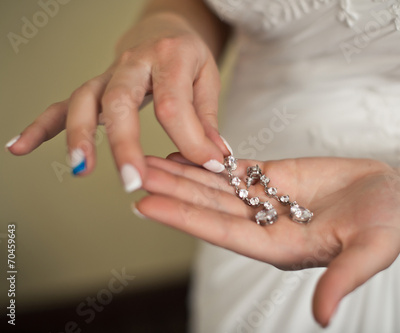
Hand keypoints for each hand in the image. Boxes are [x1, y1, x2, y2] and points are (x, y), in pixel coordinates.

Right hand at [5, 13, 228, 190]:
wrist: (164, 30)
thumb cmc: (187, 57)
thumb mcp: (207, 79)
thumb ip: (207, 118)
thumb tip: (215, 158)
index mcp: (169, 58)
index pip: (173, 104)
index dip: (190, 140)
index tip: (208, 166)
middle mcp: (134, 63)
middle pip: (121, 101)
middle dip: (123, 143)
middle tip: (133, 179)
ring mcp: (109, 74)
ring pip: (85, 100)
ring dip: (78, 136)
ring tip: (80, 169)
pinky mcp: (95, 87)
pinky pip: (64, 104)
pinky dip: (43, 125)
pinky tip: (20, 147)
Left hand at [134, 154, 399, 326]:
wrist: (396, 195)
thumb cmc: (388, 224)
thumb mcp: (372, 251)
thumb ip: (345, 279)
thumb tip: (324, 319)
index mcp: (280, 247)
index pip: (223, 232)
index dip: (185, 218)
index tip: (146, 205)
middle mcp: (265, 226)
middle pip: (210, 207)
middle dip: (173, 191)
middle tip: (135, 175)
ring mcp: (268, 200)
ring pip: (216, 186)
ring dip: (183, 173)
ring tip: (149, 159)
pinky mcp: (275, 177)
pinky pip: (235, 169)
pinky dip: (209, 161)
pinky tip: (184, 151)